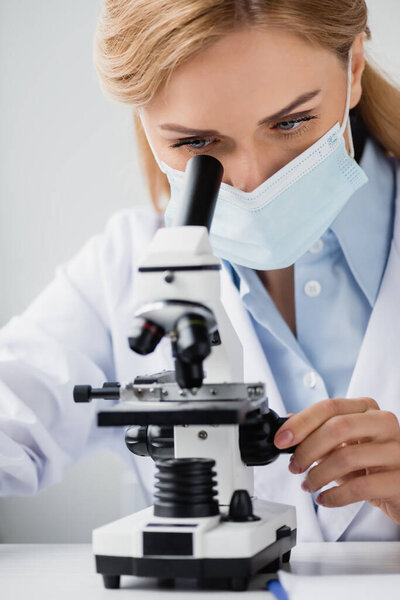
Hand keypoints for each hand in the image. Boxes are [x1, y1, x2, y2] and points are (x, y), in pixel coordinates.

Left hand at [274, 397, 399, 523]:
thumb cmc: (370, 462)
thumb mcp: (343, 443)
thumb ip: (317, 432)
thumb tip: (286, 425)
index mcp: (367, 409)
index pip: (329, 407)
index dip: (301, 423)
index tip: (282, 440)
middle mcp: (384, 424)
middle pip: (338, 428)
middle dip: (308, 449)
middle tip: (294, 466)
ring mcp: (395, 451)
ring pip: (346, 457)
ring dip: (318, 475)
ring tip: (308, 484)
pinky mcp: (399, 480)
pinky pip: (359, 487)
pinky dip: (334, 495)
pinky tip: (324, 498)